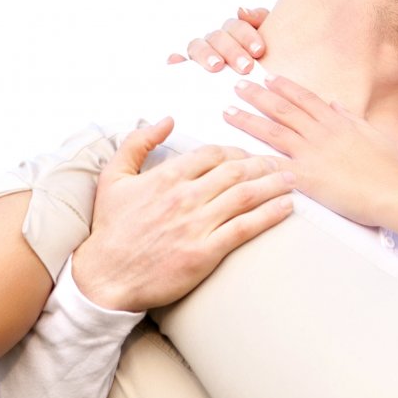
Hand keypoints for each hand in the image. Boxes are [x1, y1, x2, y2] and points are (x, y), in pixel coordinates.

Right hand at [72, 119, 294, 311]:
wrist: (105, 277)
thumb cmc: (110, 229)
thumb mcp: (112, 177)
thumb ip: (137, 143)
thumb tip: (166, 120)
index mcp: (166, 176)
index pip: (213, 153)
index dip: (236, 151)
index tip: (248, 156)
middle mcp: (184, 197)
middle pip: (236, 170)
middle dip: (264, 164)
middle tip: (281, 165)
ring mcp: (196, 224)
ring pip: (245, 195)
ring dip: (274, 184)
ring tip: (293, 181)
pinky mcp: (204, 252)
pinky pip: (245, 228)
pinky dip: (269, 215)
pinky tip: (286, 208)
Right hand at [167, 7, 268, 73]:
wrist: (267, 90)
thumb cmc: (269, 62)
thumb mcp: (273, 40)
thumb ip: (260, 19)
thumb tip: (241, 10)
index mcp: (236, 32)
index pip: (237, 27)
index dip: (246, 36)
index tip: (259, 51)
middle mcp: (217, 41)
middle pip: (218, 38)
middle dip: (232, 50)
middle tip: (247, 67)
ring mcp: (202, 55)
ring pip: (197, 46)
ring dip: (206, 54)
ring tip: (217, 66)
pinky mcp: (189, 72)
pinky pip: (179, 64)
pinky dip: (176, 61)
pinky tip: (176, 63)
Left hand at [222, 75, 397, 225]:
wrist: (394, 192)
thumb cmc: (389, 168)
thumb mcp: (372, 134)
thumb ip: (350, 118)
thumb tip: (335, 103)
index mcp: (336, 122)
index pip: (305, 98)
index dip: (284, 86)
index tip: (267, 77)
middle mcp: (321, 133)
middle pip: (283, 109)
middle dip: (258, 95)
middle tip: (237, 85)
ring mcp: (312, 153)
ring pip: (273, 131)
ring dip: (248, 119)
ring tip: (228, 110)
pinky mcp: (307, 177)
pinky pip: (274, 167)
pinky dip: (254, 161)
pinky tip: (235, 156)